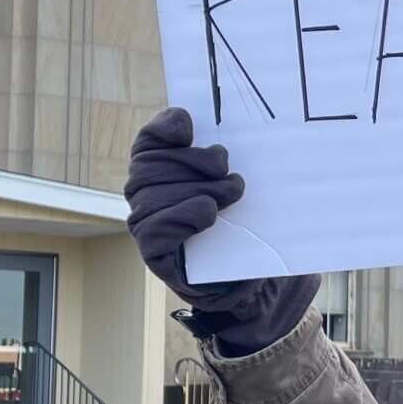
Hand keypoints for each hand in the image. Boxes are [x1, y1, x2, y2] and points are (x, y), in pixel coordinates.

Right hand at [126, 109, 318, 353]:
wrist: (256, 276)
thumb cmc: (246, 223)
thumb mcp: (238, 184)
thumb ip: (219, 156)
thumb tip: (206, 133)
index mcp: (162, 171)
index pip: (149, 141)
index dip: (164, 128)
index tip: (190, 127)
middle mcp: (146, 196)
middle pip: (150, 165)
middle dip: (193, 162)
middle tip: (229, 170)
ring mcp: (147, 225)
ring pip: (153, 196)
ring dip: (198, 189)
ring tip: (233, 194)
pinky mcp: (155, 255)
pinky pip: (154, 231)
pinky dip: (182, 217)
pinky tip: (208, 214)